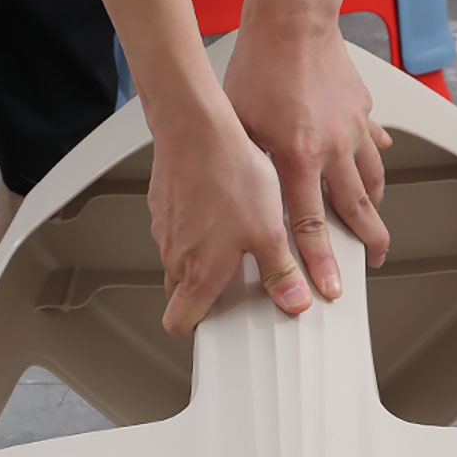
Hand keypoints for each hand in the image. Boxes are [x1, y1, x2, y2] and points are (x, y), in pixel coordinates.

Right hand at [148, 93, 312, 335]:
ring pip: (178, 259)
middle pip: (179, 292)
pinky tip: (219, 207)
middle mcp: (175, 256)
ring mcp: (165, 230)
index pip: (179, 322)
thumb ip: (280, 272)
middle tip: (232, 281)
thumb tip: (293, 299)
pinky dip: (194, 227)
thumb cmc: (227, 175)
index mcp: (198, 273)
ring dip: (199, 258)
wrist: (197, 128)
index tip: (213, 324)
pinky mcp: (163, 204)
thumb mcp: (268, 233)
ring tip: (232, 238)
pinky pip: (177, 228)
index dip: (195, 329)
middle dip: (202, 293)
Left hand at [224, 16, 391, 300]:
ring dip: (374, 207)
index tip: (334, 286)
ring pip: (373, 181)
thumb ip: (252, 168)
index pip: (313, 225)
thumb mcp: (242, 128)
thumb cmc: (261, 67)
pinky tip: (374, 168)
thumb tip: (251, 202)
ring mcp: (354, 130)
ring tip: (373, 224)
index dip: (324, 262)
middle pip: (359, 211)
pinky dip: (375, 162)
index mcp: (300, 158)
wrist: (294, 20)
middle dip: (368, 243)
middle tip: (371, 262)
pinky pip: (374, 145)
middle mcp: (334, 149)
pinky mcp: (363, 111)